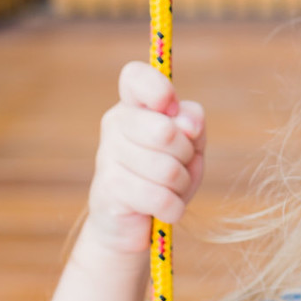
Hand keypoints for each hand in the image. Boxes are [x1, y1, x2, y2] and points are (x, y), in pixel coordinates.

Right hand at [85, 61, 205, 256]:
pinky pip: (159, 197)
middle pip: (165, 131)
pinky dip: (173, 208)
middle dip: (185, 155)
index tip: (170, 110)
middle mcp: (115, 124)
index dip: (159, 90)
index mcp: (134, 105)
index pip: (135, 76)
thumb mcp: (189, 146)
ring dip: (180, 185)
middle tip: (178, 165)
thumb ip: (192, 122)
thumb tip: (186, 123)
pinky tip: (164, 209)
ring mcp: (107, 156)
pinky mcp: (108, 189)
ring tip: (169, 189)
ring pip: (167, 169)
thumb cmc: (164, 177)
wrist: (133, 224)